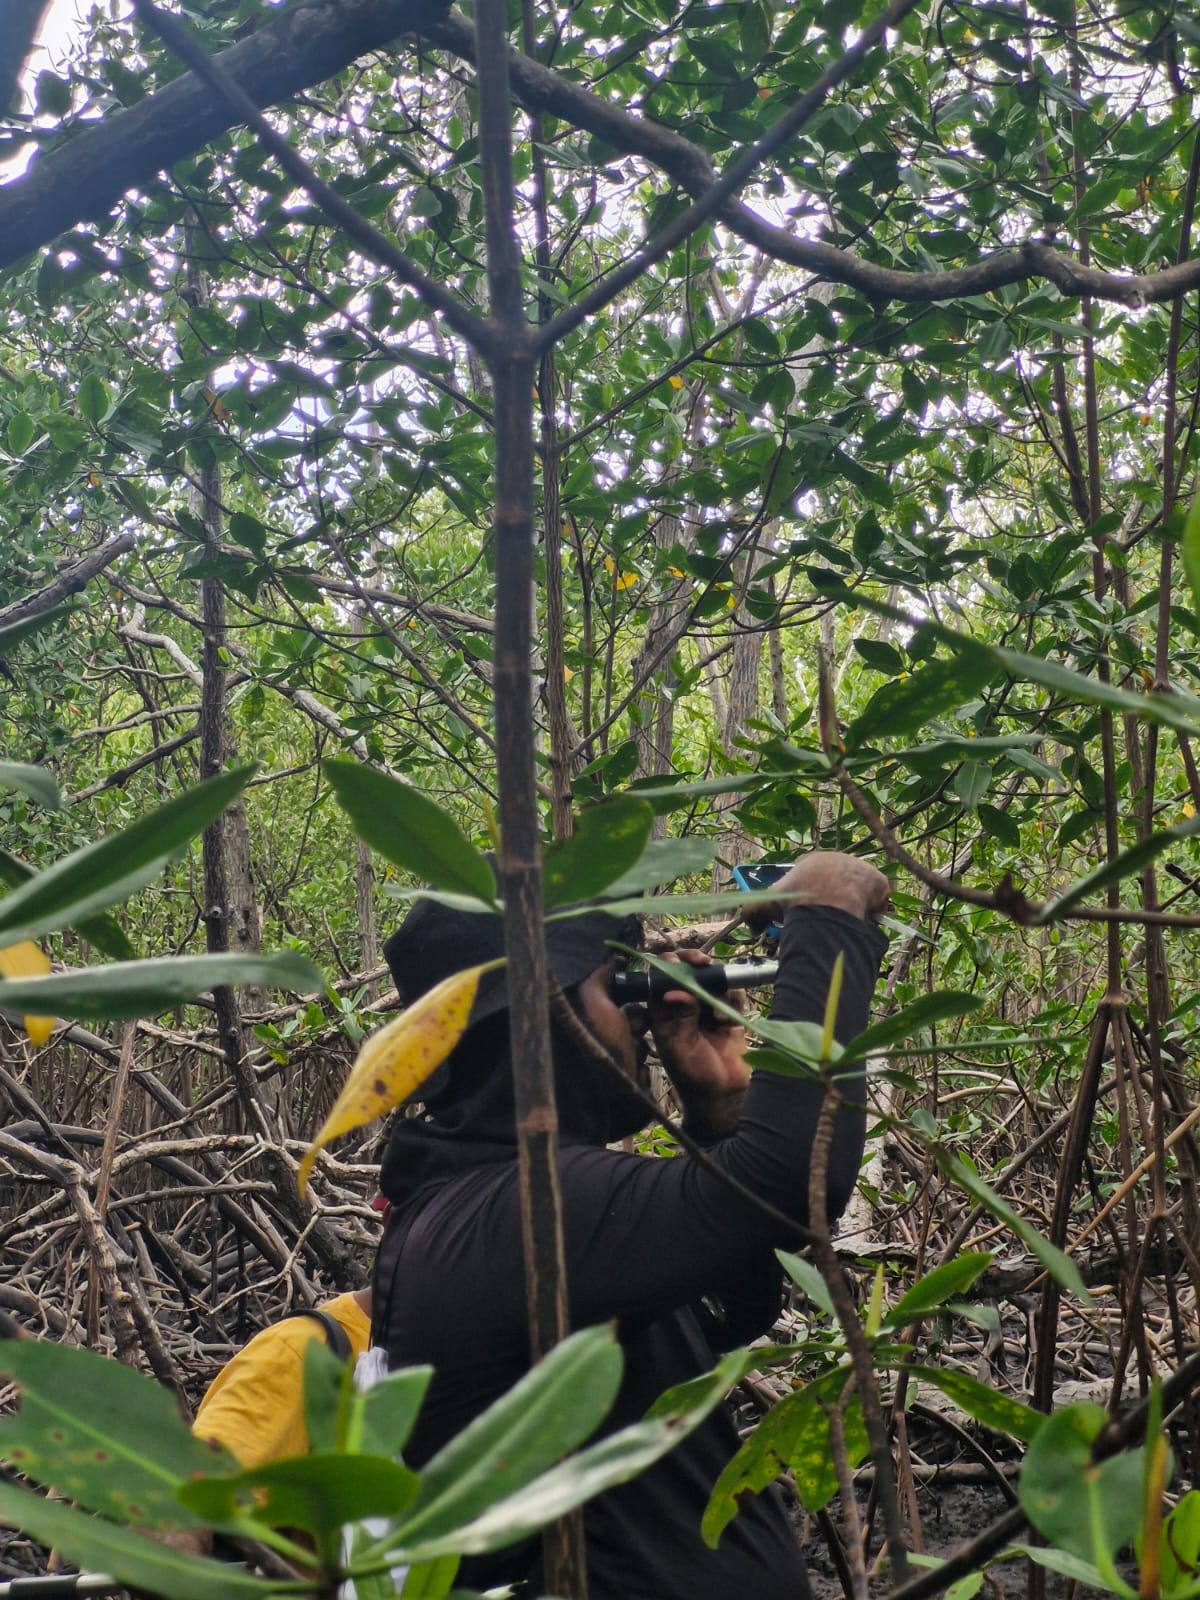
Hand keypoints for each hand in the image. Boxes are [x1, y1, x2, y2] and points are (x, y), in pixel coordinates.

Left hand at [648, 950, 749, 1139]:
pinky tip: (729, 1023)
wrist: (724, 1096)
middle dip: (694, 964)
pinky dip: (732, 1001)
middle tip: (704, 964)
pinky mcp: (728, 1013)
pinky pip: (732, 994)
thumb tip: (677, 991)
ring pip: (711, 979)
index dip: (669, 965)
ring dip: (716, 987)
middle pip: (686, 970)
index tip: (680, 965)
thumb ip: (680, 1018)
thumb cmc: (694, 1076)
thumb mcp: (681, 1048)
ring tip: (717, 1014)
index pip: (660, 977)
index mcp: (662, 1012)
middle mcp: (682, 1006)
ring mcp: (706, 1008)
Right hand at [744, 850, 889, 932]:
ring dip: (853, 908)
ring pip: (857, 893)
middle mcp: (837, 860)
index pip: (812, 878)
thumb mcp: (766, 904)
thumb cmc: (798, 900)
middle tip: (828, 924)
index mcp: (813, 861)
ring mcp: (860, 870)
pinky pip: (875, 901)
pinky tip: (862, 924)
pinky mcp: (878, 882)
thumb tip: (750, 925)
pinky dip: (870, 913)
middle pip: (837, 885)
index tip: (808, 915)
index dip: (810, 897)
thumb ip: (752, 913)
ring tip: (846, 927)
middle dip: (833, 904)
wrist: (829, 904)